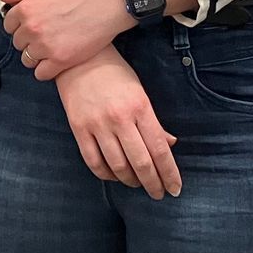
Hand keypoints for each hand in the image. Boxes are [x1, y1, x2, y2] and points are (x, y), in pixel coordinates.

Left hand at [1, 0, 131, 80]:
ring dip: (36, 55)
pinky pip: (41, 74)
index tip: (32, 23)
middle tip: (45, 33)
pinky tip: (56, 59)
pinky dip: (46, 69)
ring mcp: (46, 46)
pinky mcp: (61, 60)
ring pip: (28, 60)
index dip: (20, 23)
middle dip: (28, 39)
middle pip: (18, 43)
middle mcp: (32, 29)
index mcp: (26, 8)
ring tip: (51, 47)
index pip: (9, 24)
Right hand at [55, 46, 180, 198]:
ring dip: (131, 181)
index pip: (159, 149)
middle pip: (141, 162)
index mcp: (140, 106)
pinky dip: (107, 175)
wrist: (78, 59)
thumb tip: (170, 145)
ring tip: (138, 184)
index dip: (169, 173)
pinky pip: (94, 162)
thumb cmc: (115, 74)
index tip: (175, 188)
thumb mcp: (140, 92)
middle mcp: (119, 118)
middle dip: (153, 183)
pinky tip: (115, 176)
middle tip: (159, 194)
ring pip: (118, 166)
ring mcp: (97, 124)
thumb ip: (153, 121)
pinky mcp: (78, 129)